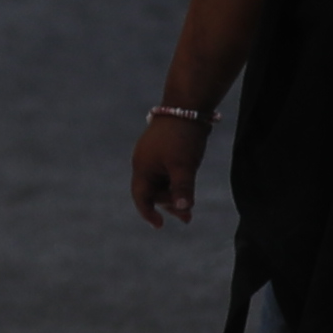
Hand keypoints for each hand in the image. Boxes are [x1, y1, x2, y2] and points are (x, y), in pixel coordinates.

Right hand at [130, 105, 208, 225]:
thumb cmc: (182, 138)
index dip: (148, 213)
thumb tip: (184, 210)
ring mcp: (153, 156)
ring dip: (174, 195)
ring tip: (191, 206)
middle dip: (169, 205)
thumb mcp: (184, 166)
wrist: (186, 107)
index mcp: (142, 168)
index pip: (141, 197)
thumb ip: (183, 189)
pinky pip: (166, 172)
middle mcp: (144, 163)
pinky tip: (187, 186)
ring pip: (161, 182)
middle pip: (153, 192)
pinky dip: (175, 183)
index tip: (160, 225)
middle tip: (187, 217)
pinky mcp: (163, 150)